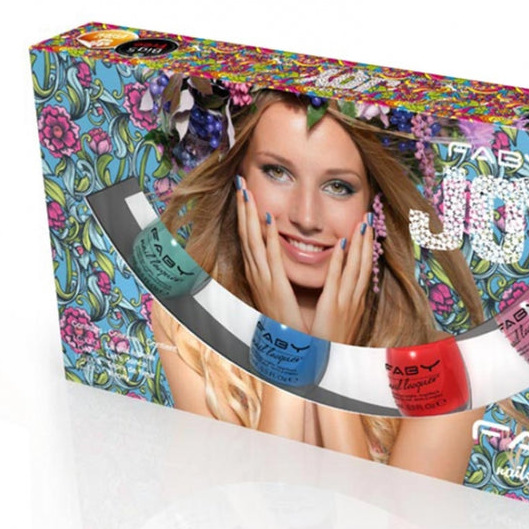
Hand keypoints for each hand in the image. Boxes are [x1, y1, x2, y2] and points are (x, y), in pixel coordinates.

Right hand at [235, 175, 303, 329]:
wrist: (288, 347)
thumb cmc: (286, 321)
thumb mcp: (278, 292)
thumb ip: (276, 274)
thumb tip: (276, 257)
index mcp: (258, 273)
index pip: (249, 237)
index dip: (245, 214)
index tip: (244, 192)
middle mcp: (257, 273)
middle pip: (246, 233)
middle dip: (243, 207)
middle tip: (239, 182)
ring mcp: (263, 279)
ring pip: (253, 241)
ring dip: (250, 216)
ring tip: (246, 192)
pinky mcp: (275, 287)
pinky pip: (271, 258)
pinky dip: (268, 238)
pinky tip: (268, 221)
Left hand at [311, 214, 373, 343]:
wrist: (330, 365)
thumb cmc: (333, 343)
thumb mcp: (343, 319)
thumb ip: (345, 302)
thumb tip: (345, 288)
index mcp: (357, 300)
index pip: (365, 268)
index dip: (368, 247)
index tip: (369, 228)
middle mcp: (355, 298)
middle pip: (364, 263)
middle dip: (367, 239)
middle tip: (369, 216)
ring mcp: (346, 301)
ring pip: (356, 267)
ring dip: (359, 244)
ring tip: (362, 223)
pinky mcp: (332, 306)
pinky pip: (336, 279)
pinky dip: (340, 261)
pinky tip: (342, 244)